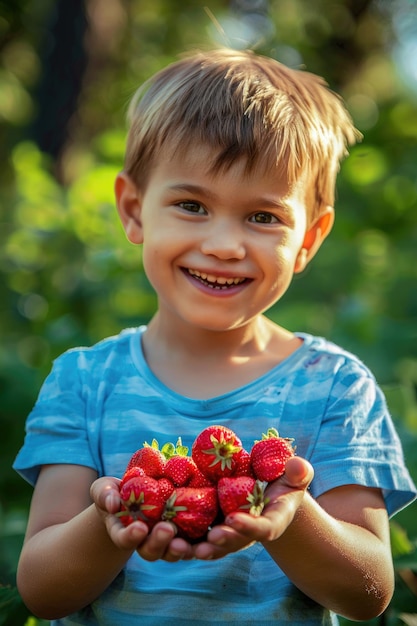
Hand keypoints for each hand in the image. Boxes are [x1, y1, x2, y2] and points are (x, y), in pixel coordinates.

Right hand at [90, 476, 192, 559]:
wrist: (137, 492)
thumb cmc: (116, 492)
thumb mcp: (104, 489)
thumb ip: (104, 495)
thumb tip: (112, 503)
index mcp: (123, 532)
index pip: (124, 539)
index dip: (130, 537)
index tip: (139, 527)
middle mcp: (143, 542)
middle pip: (151, 551)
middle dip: (158, 542)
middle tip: (167, 529)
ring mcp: (163, 540)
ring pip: (171, 552)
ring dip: (178, 549)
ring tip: (184, 541)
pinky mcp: (182, 534)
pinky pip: (191, 542)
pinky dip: (198, 542)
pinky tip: (205, 534)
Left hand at [192, 456, 313, 559]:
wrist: (267, 490)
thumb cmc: (283, 480)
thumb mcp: (294, 474)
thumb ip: (299, 472)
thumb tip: (298, 466)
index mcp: (272, 521)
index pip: (264, 529)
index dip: (249, 527)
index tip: (234, 518)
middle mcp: (250, 533)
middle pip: (236, 542)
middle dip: (223, 541)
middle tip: (210, 537)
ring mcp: (230, 534)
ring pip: (214, 546)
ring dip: (198, 548)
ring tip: (183, 546)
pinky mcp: (212, 529)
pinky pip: (197, 537)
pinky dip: (183, 539)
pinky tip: (166, 534)